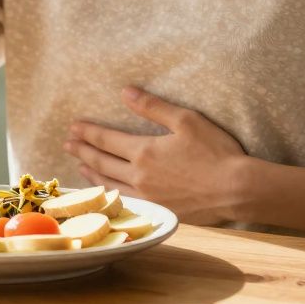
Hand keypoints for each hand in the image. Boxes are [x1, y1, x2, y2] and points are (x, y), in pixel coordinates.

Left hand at [64, 87, 252, 224]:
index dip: (87, 132)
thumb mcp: (186, 120)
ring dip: (91, 174)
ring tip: (79, 167)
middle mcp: (139, 176)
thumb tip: (125, 92)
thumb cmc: (216, 152)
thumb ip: (153, 107)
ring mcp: (147, 197)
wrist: (237, 190)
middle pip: (101, 163)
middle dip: (82, 151)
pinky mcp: (158, 211)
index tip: (73, 126)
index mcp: (144, 152)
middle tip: (67, 144)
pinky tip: (107, 193)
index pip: (106, 140)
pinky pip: (124, 202)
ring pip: (109, 185)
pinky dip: (108, 195)